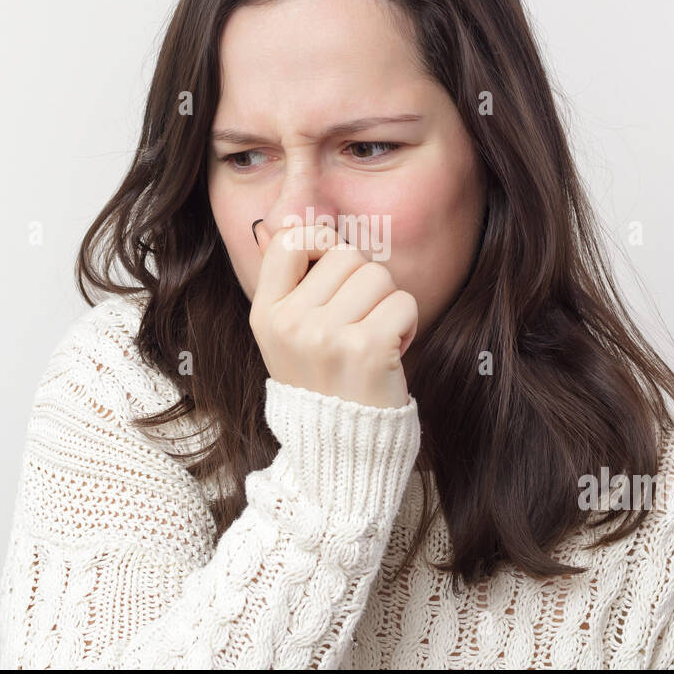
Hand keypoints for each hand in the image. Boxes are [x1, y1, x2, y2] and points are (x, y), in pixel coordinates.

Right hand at [250, 222, 417, 408]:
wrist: (341, 450)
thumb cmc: (321, 383)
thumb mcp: (284, 337)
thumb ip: (285, 284)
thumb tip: (273, 223)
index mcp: (266, 315)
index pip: (290, 240)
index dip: (320, 242)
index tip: (334, 269)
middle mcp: (291, 324)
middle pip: (346, 255)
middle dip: (363, 282)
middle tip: (358, 320)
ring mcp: (327, 337)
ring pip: (378, 275)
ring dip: (388, 303)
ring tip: (373, 338)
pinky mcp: (367, 350)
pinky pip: (404, 302)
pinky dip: (407, 324)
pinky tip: (391, 351)